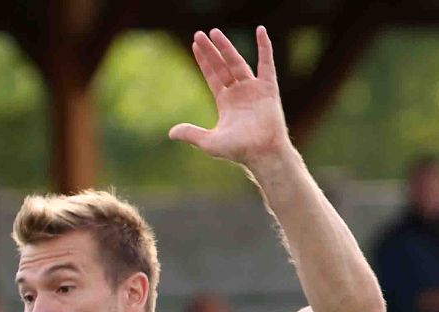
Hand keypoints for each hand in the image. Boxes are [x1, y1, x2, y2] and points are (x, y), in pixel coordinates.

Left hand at [169, 27, 292, 170]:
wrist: (262, 153)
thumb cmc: (238, 151)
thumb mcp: (208, 142)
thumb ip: (191, 134)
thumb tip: (170, 133)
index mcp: (225, 101)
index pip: (212, 76)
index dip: (203, 61)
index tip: (195, 46)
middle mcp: (238, 92)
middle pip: (221, 65)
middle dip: (210, 50)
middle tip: (199, 34)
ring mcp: (253, 88)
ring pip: (237, 62)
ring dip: (226, 47)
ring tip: (215, 32)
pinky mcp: (268, 88)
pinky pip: (266, 64)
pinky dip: (265, 47)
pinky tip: (260, 31)